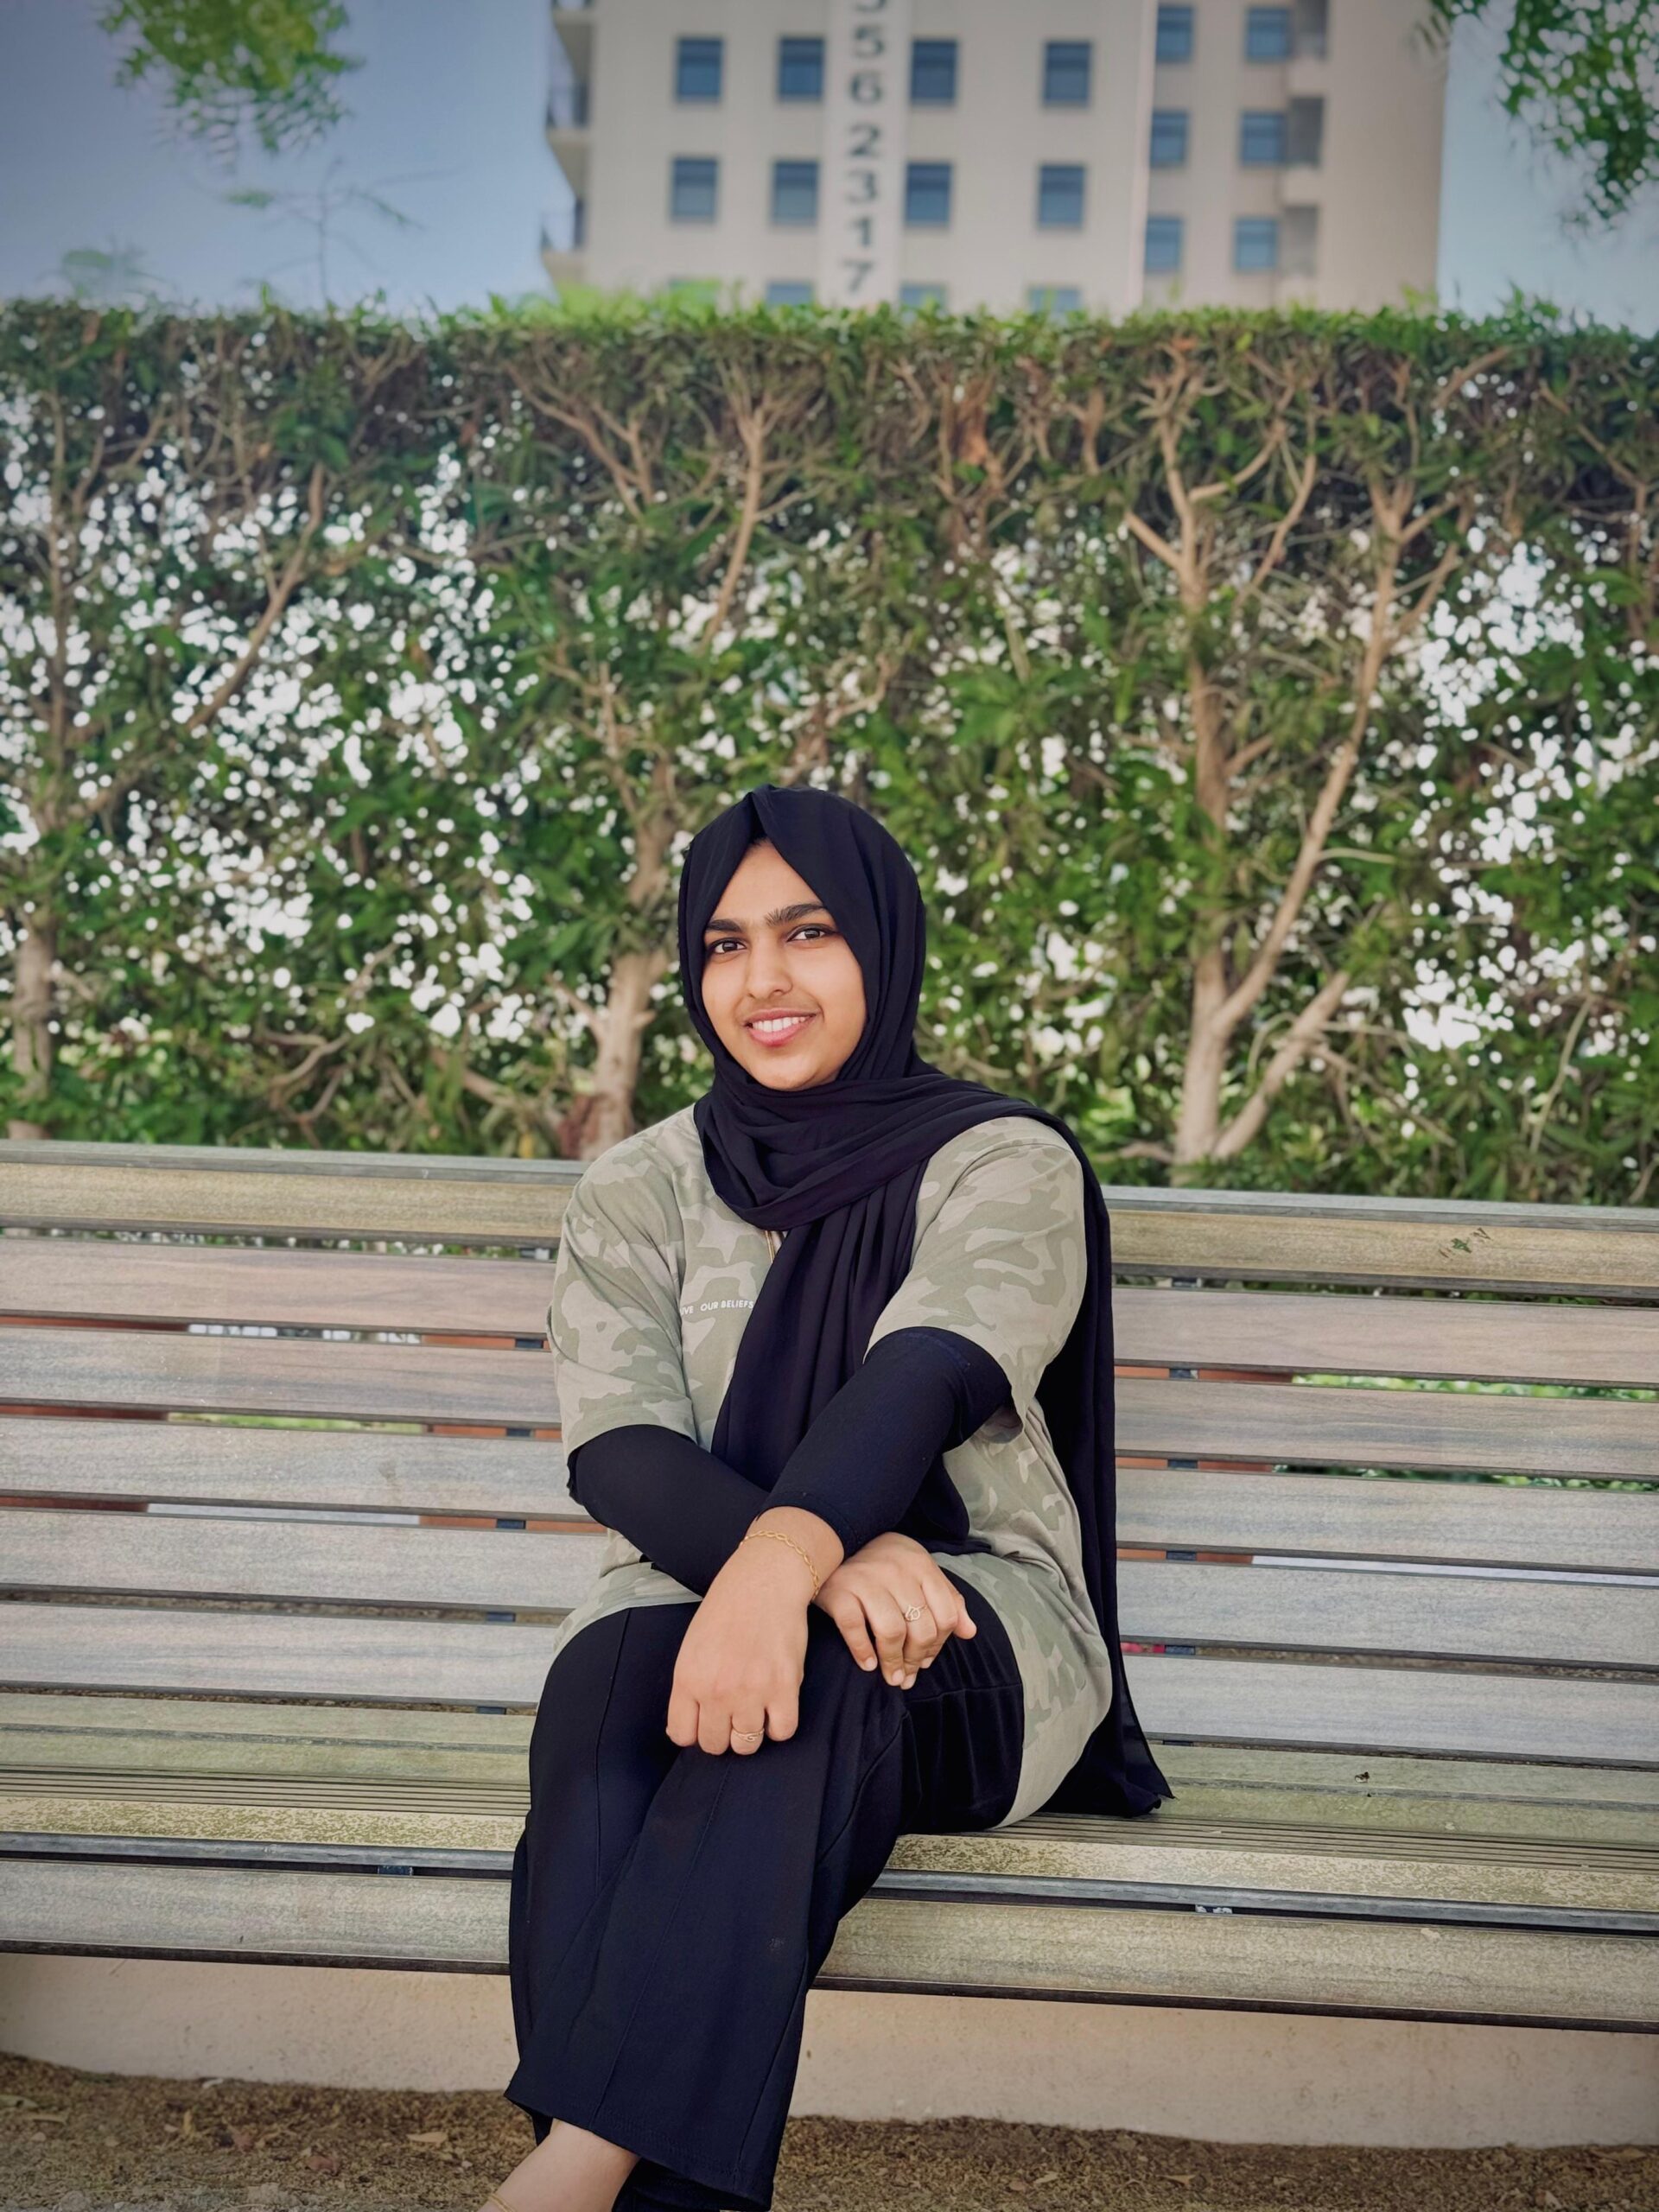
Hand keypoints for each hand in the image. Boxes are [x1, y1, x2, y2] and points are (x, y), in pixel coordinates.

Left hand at [665, 1533, 812, 1755]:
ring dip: (752, 1731)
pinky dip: (780, 1724)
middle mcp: (716, 1690)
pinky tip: (777, 1705)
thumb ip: (688, 1687)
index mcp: (688, 1678)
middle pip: (716, 1745)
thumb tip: (687, 1730)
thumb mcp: (692, 1646)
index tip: (707, 1720)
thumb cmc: (728, 1608)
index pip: (683, 1736)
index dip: (696, 1731)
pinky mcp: (784, 1687)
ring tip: (757, 1707)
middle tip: (734, 1712)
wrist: (765, 1579)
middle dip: (724, 1733)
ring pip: (748, 1744)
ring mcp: (751, 1691)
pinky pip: (782, 1731)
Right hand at [814, 1530, 977, 1687]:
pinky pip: (855, 1628)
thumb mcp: (919, 1572)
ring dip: (893, 1662)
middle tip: (906, 1675)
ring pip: (892, 1631)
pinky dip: (863, 1651)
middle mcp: (897, 1571)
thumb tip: (970, 1632)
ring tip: (891, 1676)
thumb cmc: (881, 1562)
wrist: (832, 1540)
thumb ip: (947, 1599)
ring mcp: (867, 1580)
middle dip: (916, 1659)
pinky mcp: (839, 1590)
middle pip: (921, 1628)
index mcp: (921, 1565)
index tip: (925, 1660)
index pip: (945, 1616)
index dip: (939, 1645)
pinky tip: (868, 1664)